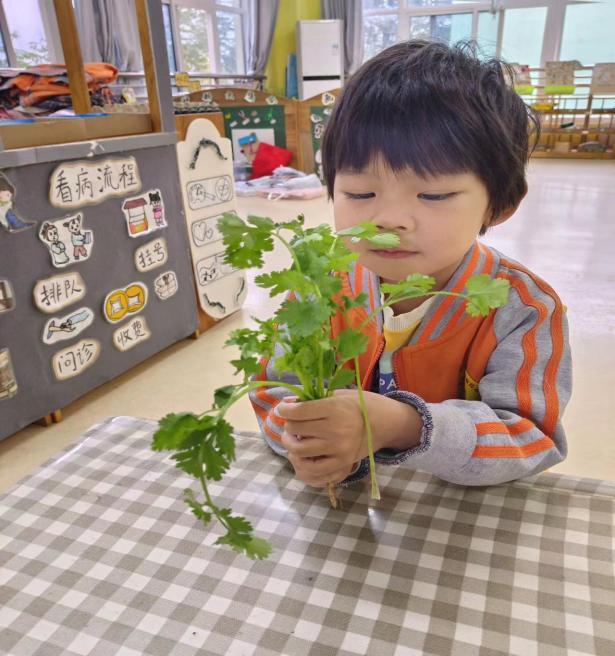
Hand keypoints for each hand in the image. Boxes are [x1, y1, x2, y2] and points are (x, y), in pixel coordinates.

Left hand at [276, 390, 422, 488]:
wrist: (385, 423)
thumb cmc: (360, 404)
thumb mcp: (337, 394)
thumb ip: (311, 399)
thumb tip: (285, 405)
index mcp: (335, 409)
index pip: (298, 412)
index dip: (284, 410)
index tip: (283, 409)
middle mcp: (336, 430)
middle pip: (295, 429)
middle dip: (288, 424)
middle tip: (291, 422)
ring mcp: (339, 450)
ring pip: (298, 450)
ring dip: (290, 443)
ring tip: (293, 437)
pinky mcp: (342, 464)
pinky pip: (312, 470)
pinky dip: (300, 463)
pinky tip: (301, 454)